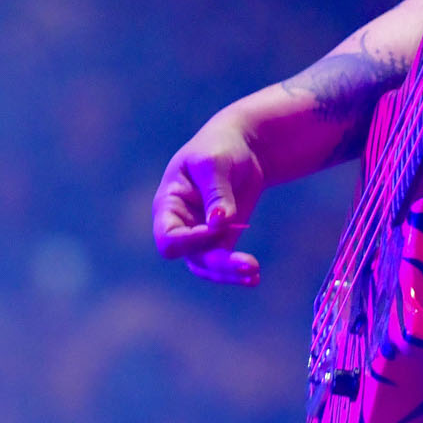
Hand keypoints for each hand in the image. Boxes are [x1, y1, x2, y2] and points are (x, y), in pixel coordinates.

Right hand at [152, 111, 265, 285]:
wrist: (242, 146)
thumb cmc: (219, 147)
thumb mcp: (214, 162)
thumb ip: (216, 192)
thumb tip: (219, 224)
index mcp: (169, 204)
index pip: (169, 238)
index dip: (190, 240)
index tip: (218, 227)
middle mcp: (181, 225)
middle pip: (191, 256)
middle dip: (219, 262)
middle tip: (248, 263)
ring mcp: (200, 234)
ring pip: (208, 265)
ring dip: (229, 271)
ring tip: (254, 272)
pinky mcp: (222, 238)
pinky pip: (224, 262)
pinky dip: (237, 270)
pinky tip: (254, 276)